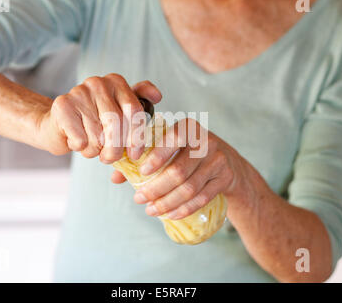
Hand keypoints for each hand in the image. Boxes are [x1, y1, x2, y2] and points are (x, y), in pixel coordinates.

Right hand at [37, 74, 161, 161]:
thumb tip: (157, 96)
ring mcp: (79, 92)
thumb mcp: (118, 112)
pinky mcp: (62, 106)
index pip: (135, 111)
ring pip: (98, 137)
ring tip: (90, 144)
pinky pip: (81, 141)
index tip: (134, 154)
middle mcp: (98, 82)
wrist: (55, 125)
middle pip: (117, 125)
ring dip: (95, 150)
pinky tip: (76, 141)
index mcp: (116, 82)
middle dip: (115, 149)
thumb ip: (138, 104)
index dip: (136, 137)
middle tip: (109, 157)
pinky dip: (81, 148)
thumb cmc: (92, 122)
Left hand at [113, 118, 238, 219]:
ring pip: (190, 188)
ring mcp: (218, 161)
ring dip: (167, 202)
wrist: (226, 160)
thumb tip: (115, 177)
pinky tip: (170, 214)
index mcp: (189, 127)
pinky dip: (184, 209)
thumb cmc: (188, 152)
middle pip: (178, 171)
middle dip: (156, 189)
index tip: (142, 172)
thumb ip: (142, 158)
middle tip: (138, 199)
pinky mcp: (225, 178)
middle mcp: (206, 141)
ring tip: (150, 210)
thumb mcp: (170, 147)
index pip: (173, 138)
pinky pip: (203, 198)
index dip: (158, 156)